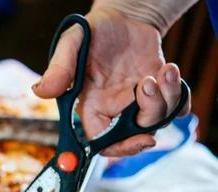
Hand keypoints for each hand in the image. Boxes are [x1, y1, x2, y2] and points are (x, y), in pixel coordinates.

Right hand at [33, 8, 190, 156]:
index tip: (138, 140)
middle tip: (149, 88)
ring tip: (162, 70)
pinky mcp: (159, 91)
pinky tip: (169, 71)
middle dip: (149, 117)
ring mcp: (138, 101)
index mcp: (90, 106)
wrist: (124, 17)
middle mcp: (115, 108)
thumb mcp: (71, 44)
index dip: (119, 147)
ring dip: (166, 97)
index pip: (101, 140)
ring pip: (158, 119)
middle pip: (135, 134)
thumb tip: (40, 92)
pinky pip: (175, 107)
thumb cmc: (93, 32)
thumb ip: (58, 70)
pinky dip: (179, 95)